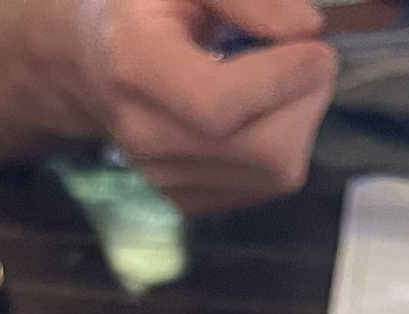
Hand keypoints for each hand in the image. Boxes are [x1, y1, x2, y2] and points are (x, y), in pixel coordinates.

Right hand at [80, 0, 338, 214]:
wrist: (95, 60)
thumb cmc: (144, 9)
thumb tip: (306, 28)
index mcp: (136, 64)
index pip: (220, 104)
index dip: (283, 78)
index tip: (313, 46)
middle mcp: (145, 133)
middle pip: (264, 151)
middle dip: (306, 102)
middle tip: (305, 60)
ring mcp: (164, 176)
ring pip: (274, 172)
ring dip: (297, 124)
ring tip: (276, 82)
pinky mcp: (185, 199)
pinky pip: (263, 186)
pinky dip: (278, 147)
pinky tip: (256, 113)